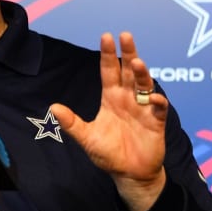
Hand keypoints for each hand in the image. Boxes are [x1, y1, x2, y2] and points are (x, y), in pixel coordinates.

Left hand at [50, 32, 167, 210]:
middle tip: (125, 36)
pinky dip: (156, 101)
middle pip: (128, 71)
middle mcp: (128, 99)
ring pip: (144, 85)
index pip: (109, 71)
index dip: (108, 55)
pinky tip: (151, 98)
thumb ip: (72, 123)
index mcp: (111, 99)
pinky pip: (158, 108)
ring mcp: (143, 109)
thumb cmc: (109, 154)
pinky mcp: (156, 122)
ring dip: (141, 73)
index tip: (106, 37)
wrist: (130, 174)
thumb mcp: (87, 138)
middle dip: (128, 52)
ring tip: (136, 62)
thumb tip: (53, 107)